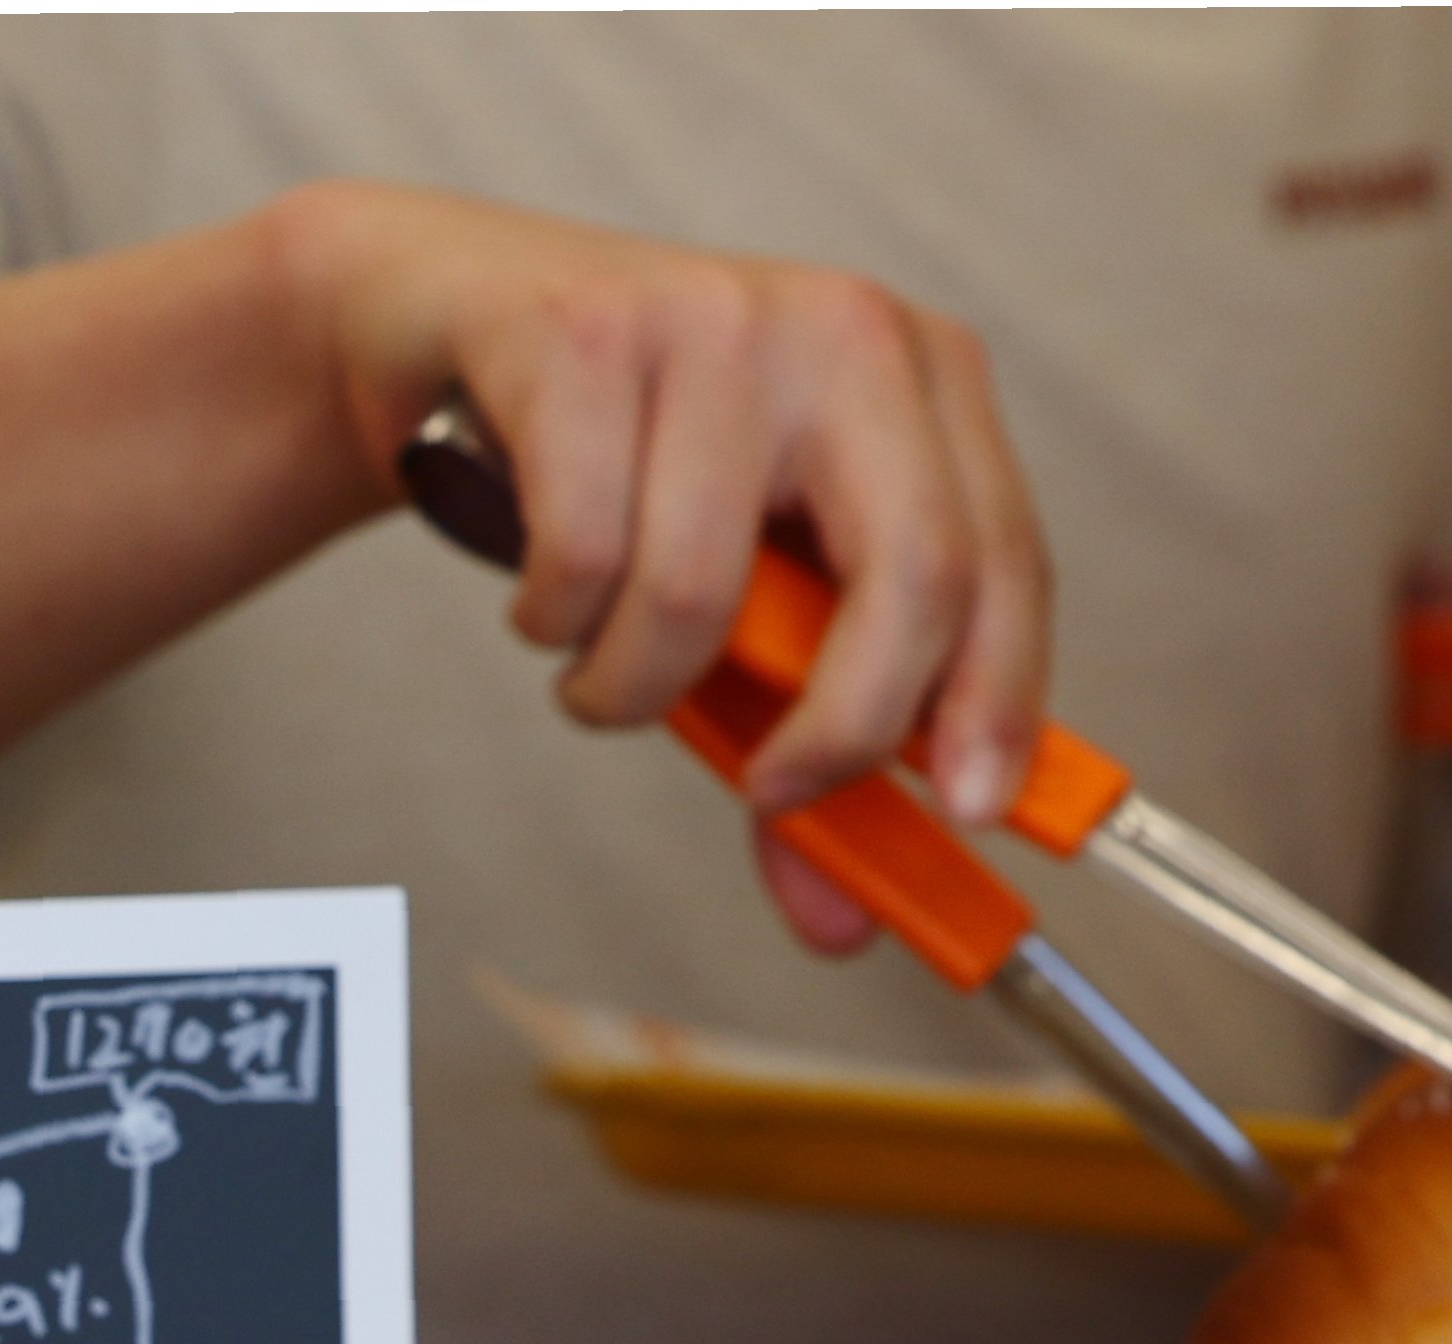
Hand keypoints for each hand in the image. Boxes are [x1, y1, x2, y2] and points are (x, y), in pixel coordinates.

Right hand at [279, 183, 1050, 880]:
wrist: (447, 319)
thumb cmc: (622, 467)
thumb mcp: (738, 601)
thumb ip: (796, 741)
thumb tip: (843, 918)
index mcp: (921, 382)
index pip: (1004, 562)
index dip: (999, 702)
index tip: (970, 817)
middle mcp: (842, 332)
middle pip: (910, 571)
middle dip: (838, 729)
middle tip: (769, 790)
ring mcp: (715, 318)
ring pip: (701, 593)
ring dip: (629, 683)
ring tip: (597, 658)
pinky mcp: (585, 331)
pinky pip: (581, 557)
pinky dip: (552, 624)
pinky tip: (544, 595)